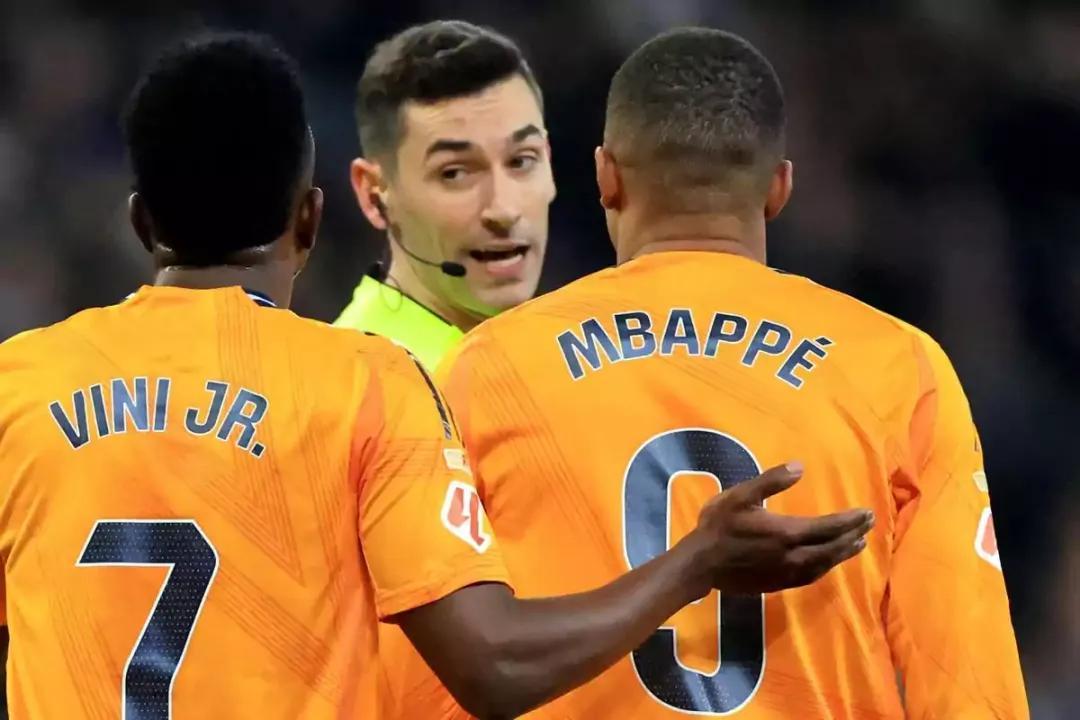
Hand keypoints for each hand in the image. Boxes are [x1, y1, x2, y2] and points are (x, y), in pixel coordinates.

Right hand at [685, 462, 873, 594]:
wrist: (701, 564)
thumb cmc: (718, 526)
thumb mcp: (740, 496)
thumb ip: (771, 481)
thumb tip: (799, 467)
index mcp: (787, 532)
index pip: (828, 526)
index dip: (849, 520)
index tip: (867, 512)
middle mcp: (794, 556)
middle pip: (832, 546)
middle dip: (853, 534)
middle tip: (869, 524)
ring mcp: (788, 573)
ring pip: (825, 564)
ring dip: (843, 553)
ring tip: (857, 543)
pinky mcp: (779, 584)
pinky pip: (811, 576)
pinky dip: (826, 567)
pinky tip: (829, 562)